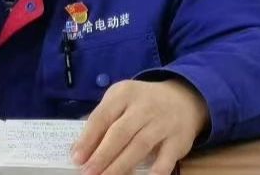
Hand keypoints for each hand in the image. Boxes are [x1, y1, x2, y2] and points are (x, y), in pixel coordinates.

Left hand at [70, 78, 208, 174]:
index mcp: (124, 93)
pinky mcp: (178, 139)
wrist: (183, 98)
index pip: (102, 116)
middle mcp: (143, 106)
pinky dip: (156, 171)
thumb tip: (80, 146)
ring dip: (120, 165)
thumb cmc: (142, 102)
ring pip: (139, 146)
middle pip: (120, 132)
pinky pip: (166, 158)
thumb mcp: (121, 99)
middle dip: (102, 155)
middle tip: (88, 172)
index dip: (88, 138)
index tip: (77, 158)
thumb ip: (103, 118)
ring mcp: (162, 123)